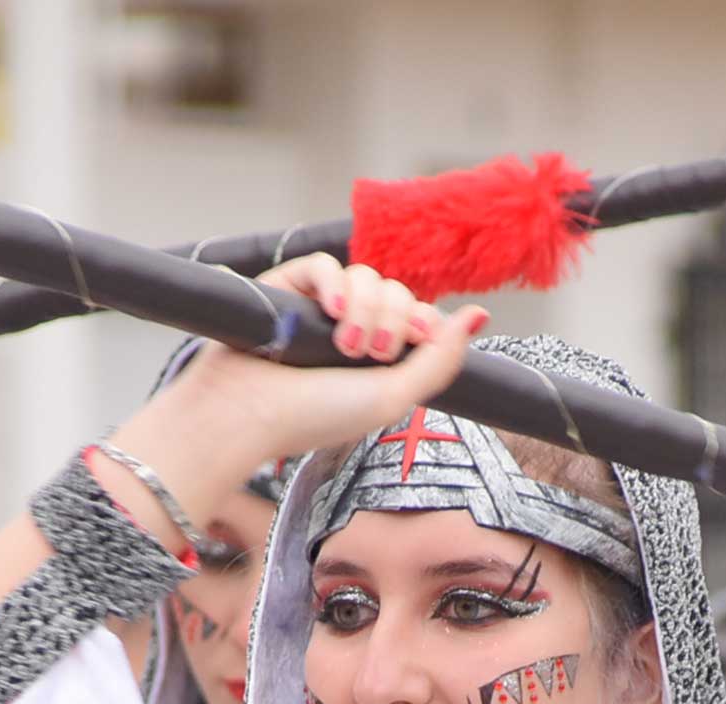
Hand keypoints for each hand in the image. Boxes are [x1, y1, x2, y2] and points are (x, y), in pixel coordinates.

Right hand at [129, 257, 486, 511]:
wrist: (247, 413)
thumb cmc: (315, 416)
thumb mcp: (394, 396)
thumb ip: (441, 359)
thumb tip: (479, 314)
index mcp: (380, 361)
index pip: (418, 317)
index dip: (421, 322)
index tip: (411, 341)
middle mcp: (353, 330)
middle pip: (396, 293)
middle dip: (392, 319)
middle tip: (369, 354)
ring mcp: (321, 309)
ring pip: (366, 276)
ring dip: (365, 307)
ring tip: (344, 343)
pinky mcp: (288, 288)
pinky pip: (325, 264)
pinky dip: (336, 282)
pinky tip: (332, 309)